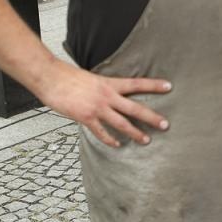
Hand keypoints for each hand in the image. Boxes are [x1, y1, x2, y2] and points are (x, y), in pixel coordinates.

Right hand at [35, 58, 171, 147]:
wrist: (51, 78)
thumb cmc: (69, 76)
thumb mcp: (93, 78)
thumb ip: (105, 87)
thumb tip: (114, 93)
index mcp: (110, 83)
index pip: (137, 84)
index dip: (154, 85)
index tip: (169, 86)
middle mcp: (107, 96)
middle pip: (135, 108)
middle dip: (151, 117)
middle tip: (165, 124)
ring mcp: (97, 108)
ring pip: (122, 123)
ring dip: (135, 133)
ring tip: (146, 140)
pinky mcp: (86, 118)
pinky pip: (101, 132)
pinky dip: (110, 139)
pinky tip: (117, 144)